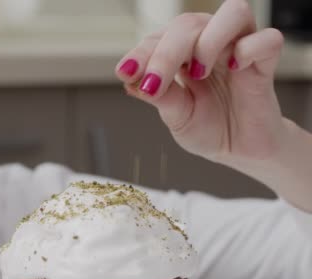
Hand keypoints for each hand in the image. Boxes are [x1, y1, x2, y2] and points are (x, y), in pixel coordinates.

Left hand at [116, 0, 285, 165]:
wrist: (239, 151)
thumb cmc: (208, 127)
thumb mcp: (176, 116)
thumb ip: (161, 96)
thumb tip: (134, 81)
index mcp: (182, 52)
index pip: (159, 38)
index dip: (141, 53)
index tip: (125, 72)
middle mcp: (210, 42)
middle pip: (189, 23)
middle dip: (166, 53)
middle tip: (154, 82)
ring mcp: (239, 49)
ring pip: (233, 13)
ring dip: (209, 39)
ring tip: (198, 72)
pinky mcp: (266, 64)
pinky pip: (268, 39)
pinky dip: (249, 49)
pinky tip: (234, 69)